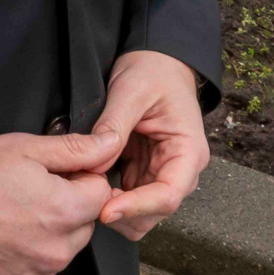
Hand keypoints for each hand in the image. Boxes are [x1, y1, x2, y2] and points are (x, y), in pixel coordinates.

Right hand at [0, 133, 111, 274]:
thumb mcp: (26, 148)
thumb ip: (77, 148)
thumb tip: (112, 143)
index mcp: (66, 212)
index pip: (99, 194)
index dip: (78, 178)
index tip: (52, 174)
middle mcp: (56, 253)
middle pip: (81, 227)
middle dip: (64, 210)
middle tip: (25, 194)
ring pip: (56, 254)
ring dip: (43, 238)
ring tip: (6, 217)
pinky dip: (18, 263)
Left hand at [83, 50, 210, 241]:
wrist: (158, 62)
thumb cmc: (153, 71)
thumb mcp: (132, 90)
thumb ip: (115, 125)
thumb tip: (97, 163)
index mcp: (188, 152)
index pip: (168, 195)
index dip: (137, 208)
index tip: (106, 211)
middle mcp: (180, 170)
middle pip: (154, 212)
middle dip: (122, 212)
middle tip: (85, 199)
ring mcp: (161, 173)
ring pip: (140, 212)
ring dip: (114, 207)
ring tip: (85, 187)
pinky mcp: (143, 171)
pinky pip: (127, 196)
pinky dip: (108, 197)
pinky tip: (89, 183)